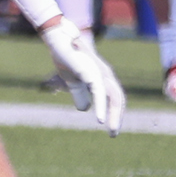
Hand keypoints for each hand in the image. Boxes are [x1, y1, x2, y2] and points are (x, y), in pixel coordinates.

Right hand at [41, 19, 125, 135]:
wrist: (58, 42)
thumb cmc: (65, 58)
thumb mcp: (72, 81)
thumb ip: (80, 94)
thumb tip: (85, 109)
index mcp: (103, 76)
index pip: (114, 97)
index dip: (114, 112)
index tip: (111, 128)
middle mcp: (106, 75)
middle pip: (118, 99)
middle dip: (118, 117)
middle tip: (113, 134)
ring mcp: (101, 73)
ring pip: (114, 98)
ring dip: (114, 116)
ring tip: (112, 131)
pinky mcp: (92, 74)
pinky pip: (100, 94)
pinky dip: (102, 107)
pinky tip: (100, 119)